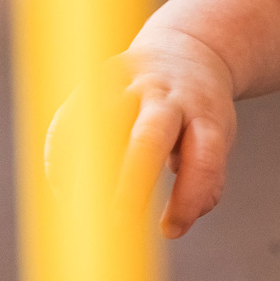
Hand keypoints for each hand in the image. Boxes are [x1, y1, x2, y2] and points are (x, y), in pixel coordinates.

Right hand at [47, 40, 238, 239]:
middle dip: (132, 182)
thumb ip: (206, 179)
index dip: (188, 197)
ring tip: (75, 208)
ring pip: (102, 125)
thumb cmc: (200, 112)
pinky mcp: (100, 78)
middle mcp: (168, 98)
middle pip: (150, 138)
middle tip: (118, 222)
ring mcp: (132, 85)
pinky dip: (62, 153)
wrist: (187, 50)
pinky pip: (73, 116)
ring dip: (86, 169)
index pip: (203, 158)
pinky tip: (61, 185)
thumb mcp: (217, 138)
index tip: (171, 230)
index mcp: (205, 115)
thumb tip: (177, 224)